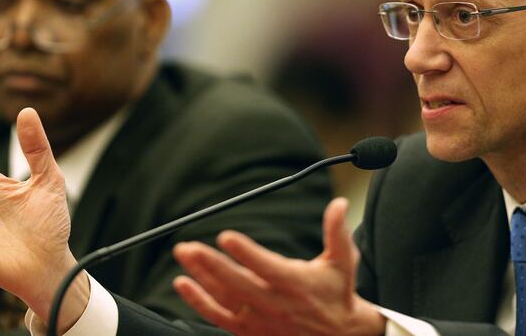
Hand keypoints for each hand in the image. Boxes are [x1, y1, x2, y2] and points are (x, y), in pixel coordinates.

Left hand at [173, 197, 384, 335]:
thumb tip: (339, 204)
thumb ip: (337, 232)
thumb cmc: (337, 292)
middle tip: (190, 247)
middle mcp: (276, 303)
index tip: (226, 236)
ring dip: (201, 277)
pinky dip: (199, 302)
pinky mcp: (250, 330)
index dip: (246, 252)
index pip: (267, 267)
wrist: (338, 335)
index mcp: (296, 283)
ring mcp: (260, 319)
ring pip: (224, 298)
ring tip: (184, 256)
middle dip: (211, 265)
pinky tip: (183, 285)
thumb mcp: (342, 262)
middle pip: (237, 284)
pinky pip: (219, 317)